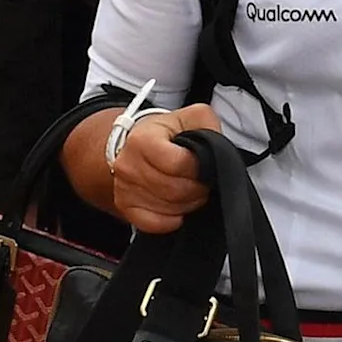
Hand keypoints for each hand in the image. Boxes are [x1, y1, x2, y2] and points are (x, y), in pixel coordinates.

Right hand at [108, 102, 222, 234]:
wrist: (136, 144)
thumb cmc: (167, 133)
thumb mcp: (191, 117)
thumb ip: (209, 127)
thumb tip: (217, 152)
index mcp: (143, 139)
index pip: (178, 164)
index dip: (198, 170)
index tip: (203, 167)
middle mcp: (128, 164)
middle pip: (174, 190)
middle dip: (197, 190)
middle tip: (202, 183)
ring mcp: (124, 187)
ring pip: (167, 209)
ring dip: (188, 205)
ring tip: (191, 192)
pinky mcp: (124, 206)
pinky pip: (153, 224)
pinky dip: (171, 220)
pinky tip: (177, 207)